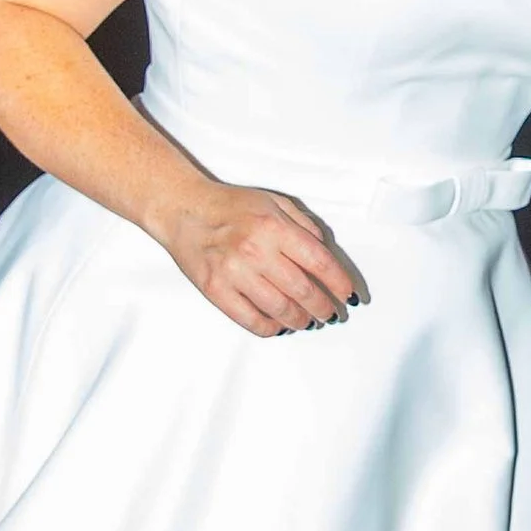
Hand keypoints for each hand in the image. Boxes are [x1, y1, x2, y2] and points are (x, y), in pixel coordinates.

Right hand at [163, 182, 364, 336]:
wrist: (184, 210)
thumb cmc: (230, 206)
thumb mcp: (274, 202)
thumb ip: (303, 226)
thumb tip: (326, 254)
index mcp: (274, 226)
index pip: (319, 262)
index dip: (339, 283)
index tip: (347, 294)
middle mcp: (256, 250)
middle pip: (303, 290)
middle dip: (323, 307)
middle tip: (330, 313)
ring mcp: (234, 273)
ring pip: (280, 309)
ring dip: (300, 320)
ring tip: (308, 321)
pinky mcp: (216, 291)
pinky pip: (251, 319)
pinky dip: (271, 328)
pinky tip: (279, 326)